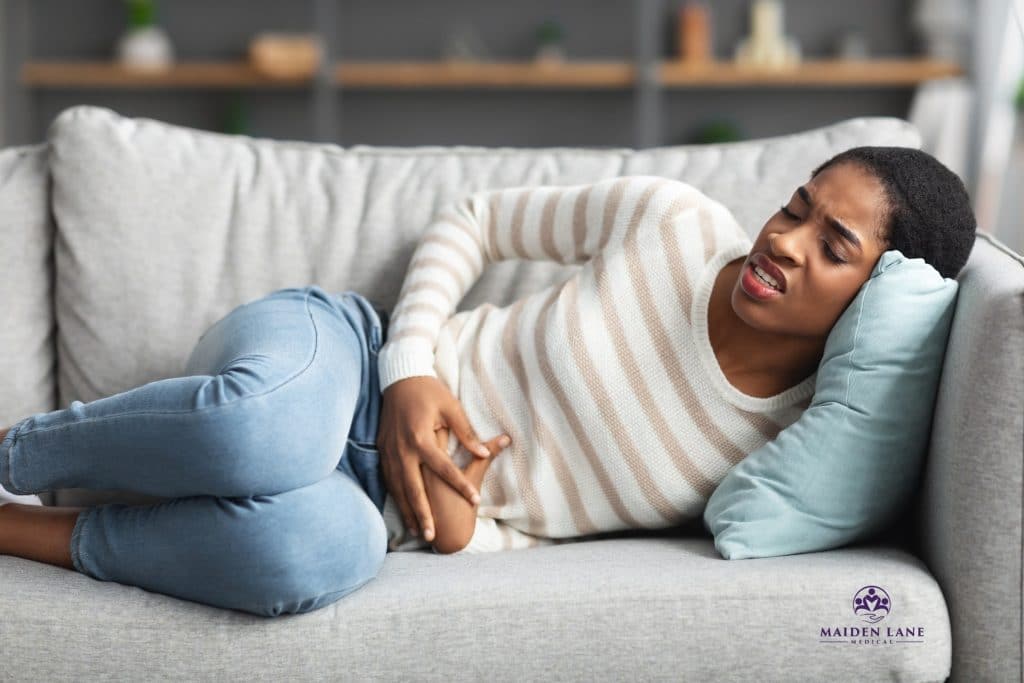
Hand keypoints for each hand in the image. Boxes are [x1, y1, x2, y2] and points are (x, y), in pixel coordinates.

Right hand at [376, 375, 511, 542]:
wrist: (399, 378)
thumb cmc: (429, 391)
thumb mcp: (451, 407)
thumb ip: (466, 432)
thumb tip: (485, 451)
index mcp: (420, 436)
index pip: (444, 467)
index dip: (460, 485)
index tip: (475, 501)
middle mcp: (402, 448)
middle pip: (413, 488)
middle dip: (423, 513)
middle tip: (432, 535)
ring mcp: (389, 451)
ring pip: (398, 488)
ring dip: (407, 511)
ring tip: (418, 531)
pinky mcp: (382, 451)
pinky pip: (389, 480)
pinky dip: (397, 498)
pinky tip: (405, 512)